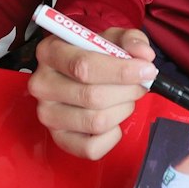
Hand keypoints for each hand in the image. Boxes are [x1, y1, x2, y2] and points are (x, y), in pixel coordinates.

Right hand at [27, 26, 156, 158]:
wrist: (79, 76)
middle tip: (140, 85)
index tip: (147, 71)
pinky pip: (92, 148)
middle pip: (92, 96)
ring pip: (96, 122)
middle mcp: (41, 84)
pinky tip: (113, 120)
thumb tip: (143, 55)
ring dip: (122, 110)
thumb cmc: (97, 55)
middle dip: (127, 92)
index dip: (121, 71)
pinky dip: (112, 136)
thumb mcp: (112, 38)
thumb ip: (131, 40)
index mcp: (50, 52)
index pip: (84, 66)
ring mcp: (47, 115)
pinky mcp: (58, 139)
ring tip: (125, 99)